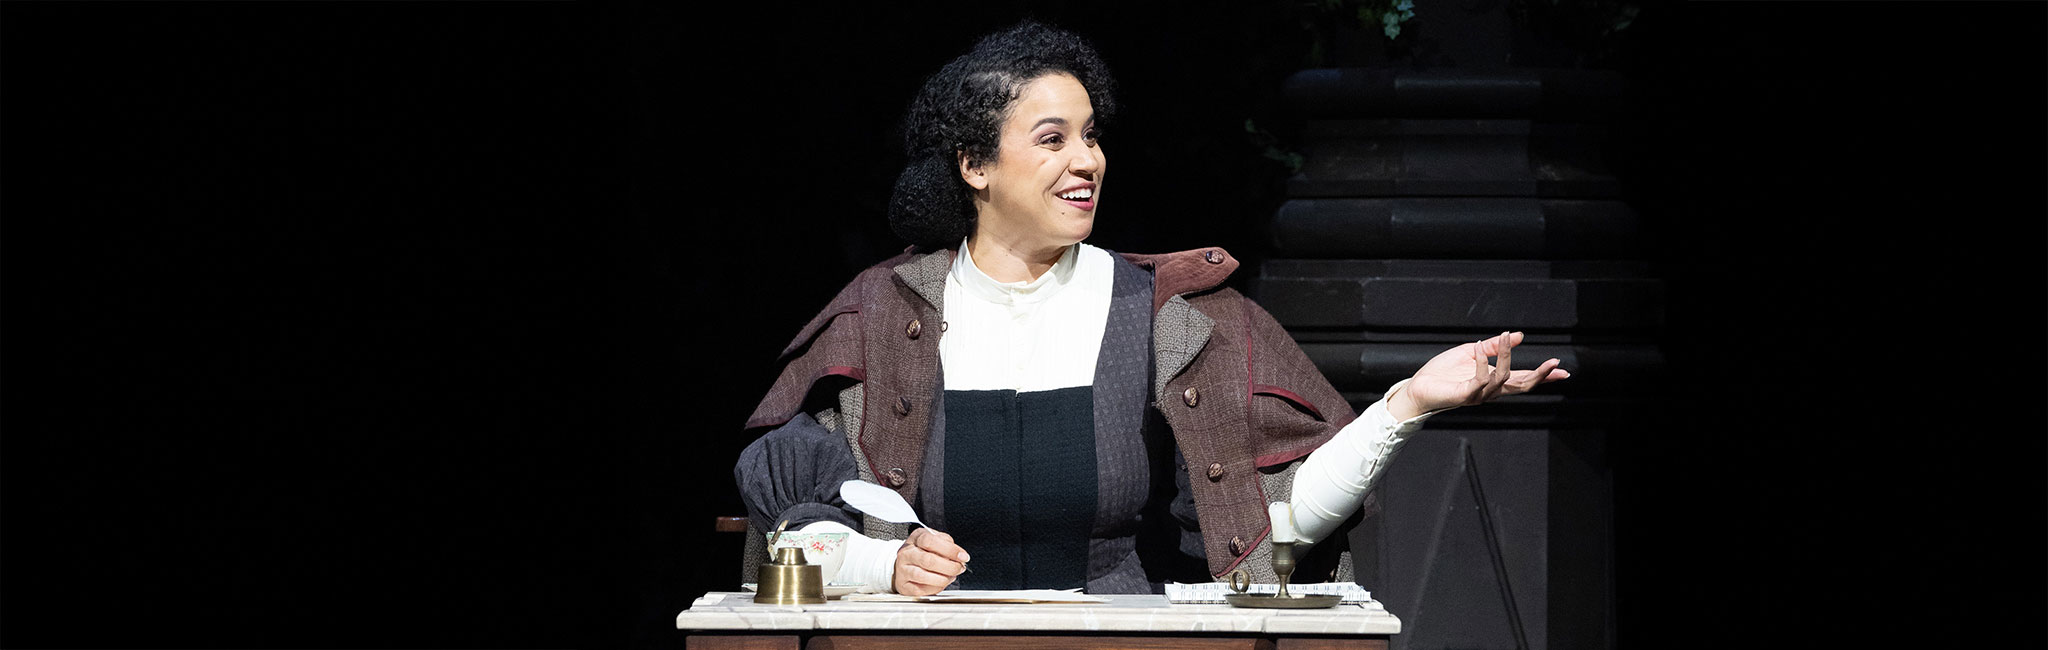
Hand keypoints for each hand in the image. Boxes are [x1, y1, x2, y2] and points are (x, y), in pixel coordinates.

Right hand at [892, 527, 969, 595]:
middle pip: (928, 560)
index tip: (963, 556)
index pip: (930, 541)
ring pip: (924, 576)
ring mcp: (903, 570)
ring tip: (951, 576)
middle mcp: (906, 553)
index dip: (950, 550)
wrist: (902, 564)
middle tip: (959, 568)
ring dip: (943, 578)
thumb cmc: (922, 551)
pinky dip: (935, 588)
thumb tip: (959, 555)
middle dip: (950, 567)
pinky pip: (921, 590)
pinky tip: (941, 583)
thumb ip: (946, 543)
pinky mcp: (904, 585)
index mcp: (916, 538)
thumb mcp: (934, 540)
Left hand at [1391, 331, 1570, 419]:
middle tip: (1553, 363)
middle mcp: (1491, 391)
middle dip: (1540, 376)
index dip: (1544, 376)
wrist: (1419, 386)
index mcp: (1494, 381)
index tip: (1563, 371)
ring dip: (1506, 356)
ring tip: (1501, 338)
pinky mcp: (1466, 395)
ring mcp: (1480, 395)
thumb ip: (1494, 347)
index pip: (1524, 379)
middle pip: (1523, 386)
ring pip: (1504, 378)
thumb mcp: (1472, 353)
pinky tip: (1480, 348)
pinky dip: (1483, 362)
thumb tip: (1517, 335)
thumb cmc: (1443, 373)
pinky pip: (1481, 379)